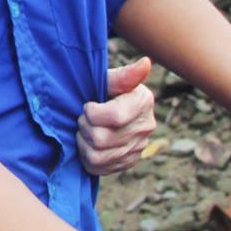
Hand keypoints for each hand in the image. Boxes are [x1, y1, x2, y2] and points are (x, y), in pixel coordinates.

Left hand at [79, 57, 155, 175]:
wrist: (103, 107)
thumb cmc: (102, 90)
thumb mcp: (108, 79)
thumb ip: (123, 75)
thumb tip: (146, 63)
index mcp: (143, 102)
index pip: (114, 117)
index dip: (92, 113)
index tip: (88, 106)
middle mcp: (145, 127)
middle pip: (101, 139)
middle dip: (85, 127)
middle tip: (83, 118)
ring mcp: (137, 148)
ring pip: (97, 156)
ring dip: (84, 142)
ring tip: (85, 130)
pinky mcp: (126, 163)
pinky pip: (98, 168)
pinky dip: (86, 156)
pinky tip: (88, 143)